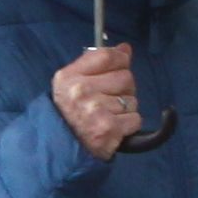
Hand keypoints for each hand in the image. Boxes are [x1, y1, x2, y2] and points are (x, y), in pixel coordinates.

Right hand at [51, 41, 142, 156]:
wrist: (62, 147)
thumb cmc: (71, 112)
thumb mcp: (72, 83)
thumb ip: (97, 62)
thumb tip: (125, 49)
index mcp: (70, 76)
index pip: (107, 56)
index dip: (121, 59)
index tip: (121, 65)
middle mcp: (81, 91)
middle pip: (125, 77)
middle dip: (124, 88)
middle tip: (109, 99)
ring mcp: (95, 110)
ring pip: (132, 100)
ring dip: (125, 109)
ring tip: (108, 115)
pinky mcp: (109, 129)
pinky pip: (135, 118)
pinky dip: (128, 124)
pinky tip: (113, 127)